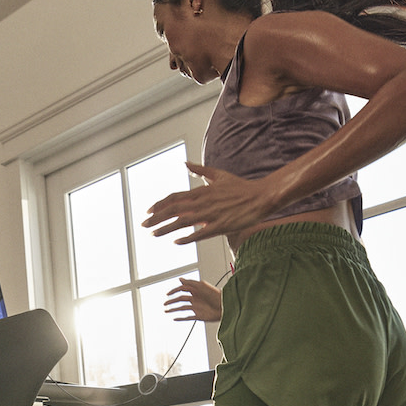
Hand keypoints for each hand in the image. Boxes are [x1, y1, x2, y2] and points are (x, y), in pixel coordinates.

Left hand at [141, 163, 275, 244]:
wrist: (261, 196)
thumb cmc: (241, 187)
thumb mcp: (218, 174)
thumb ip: (201, 170)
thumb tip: (186, 163)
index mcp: (202, 190)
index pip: (175, 197)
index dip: (160, 204)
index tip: (149, 210)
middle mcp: (203, 202)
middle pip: (174, 210)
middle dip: (157, 217)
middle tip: (144, 224)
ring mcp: (212, 214)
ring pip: (183, 222)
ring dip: (166, 228)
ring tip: (154, 234)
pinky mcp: (221, 226)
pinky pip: (200, 233)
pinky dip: (188, 237)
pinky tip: (177, 241)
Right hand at [164, 278, 222, 322]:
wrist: (225, 306)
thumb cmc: (216, 294)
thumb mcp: (202, 286)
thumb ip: (191, 283)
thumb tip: (180, 279)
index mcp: (196, 291)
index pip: (182, 290)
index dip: (174, 291)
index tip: (167, 294)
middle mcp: (195, 299)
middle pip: (180, 299)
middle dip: (172, 301)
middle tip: (164, 303)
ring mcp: (196, 307)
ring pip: (182, 308)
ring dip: (173, 309)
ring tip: (166, 311)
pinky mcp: (199, 316)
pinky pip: (188, 317)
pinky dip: (181, 318)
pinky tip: (175, 319)